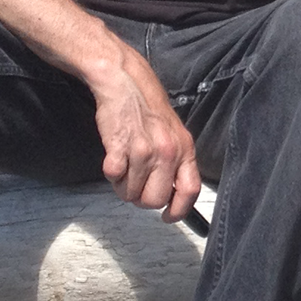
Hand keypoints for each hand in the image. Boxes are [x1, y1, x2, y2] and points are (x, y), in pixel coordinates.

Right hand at [92, 60, 201, 222]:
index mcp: (185, 150)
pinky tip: (115, 158)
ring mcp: (144, 150)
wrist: (126, 84)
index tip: (168, 215)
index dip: (179, 210)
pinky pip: (114, 177)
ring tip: (125, 165)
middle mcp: (168, 152)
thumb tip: (174, 194)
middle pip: (155, 200)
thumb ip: (178, 163)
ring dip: (123, 185)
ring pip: (131, 193)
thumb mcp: (175, 135)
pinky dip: (111, 174)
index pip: (190, 190)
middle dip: (142, 199)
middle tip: (136, 185)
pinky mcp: (120, 147)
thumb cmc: (148, 109)